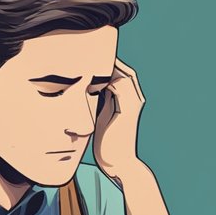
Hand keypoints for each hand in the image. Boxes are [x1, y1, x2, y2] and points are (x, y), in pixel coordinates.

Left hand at [91, 57, 145, 186]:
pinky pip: (120, 84)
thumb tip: (81, 89)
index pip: (115, 72)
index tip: (83, 57)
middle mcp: (133, 97)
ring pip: (122, 72)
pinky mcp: (130, 108)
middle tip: (85, 50)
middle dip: (105, 59)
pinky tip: (91, 72)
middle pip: (121, 68)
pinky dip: (107, 76)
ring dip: (106, 64)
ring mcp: (134, 101)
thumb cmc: (105, 145)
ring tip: (88, 55)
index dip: (102, 63)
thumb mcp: (98, 118)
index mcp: (125, 98)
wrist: (118, 164)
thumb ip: (96, 102)